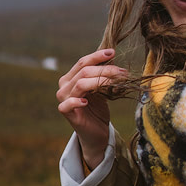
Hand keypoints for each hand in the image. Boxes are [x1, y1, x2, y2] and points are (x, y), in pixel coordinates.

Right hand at [56, 49, 127, 170]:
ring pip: (80, 84)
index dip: (97, 56)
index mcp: (71, 77)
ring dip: (100, 81)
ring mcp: (63, 99)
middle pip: (84, 71)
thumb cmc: (98, 109)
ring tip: (116, 82)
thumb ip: (102, 74)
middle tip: (122, 72)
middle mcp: (64, 86)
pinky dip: (77, 101)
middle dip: (105, 70)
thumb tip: (112, 56)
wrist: (96, 132)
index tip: (113, 52)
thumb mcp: (102, 89)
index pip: (82, 62)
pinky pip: (67, 104)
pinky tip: (86, 101)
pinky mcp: (65, 112)